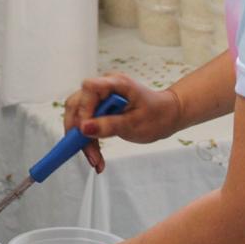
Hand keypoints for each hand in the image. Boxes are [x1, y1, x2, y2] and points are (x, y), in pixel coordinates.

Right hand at [63, 74, 182, 172]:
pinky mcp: (99, 107)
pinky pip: (86, 122)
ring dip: (82, 139)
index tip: (86, 131)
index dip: (84, 109)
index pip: (89, 88)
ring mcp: (101, 96)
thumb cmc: (157, 115)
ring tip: (95, 160)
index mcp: (116, 83)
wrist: (167, 115)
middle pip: (77, 104)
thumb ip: (109, 125)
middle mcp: (105, 86)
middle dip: (78, 131)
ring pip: (78, 116)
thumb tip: (84, 128)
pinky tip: (96, 156)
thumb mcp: (135, 124)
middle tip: (89, 154)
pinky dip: (88, 140)